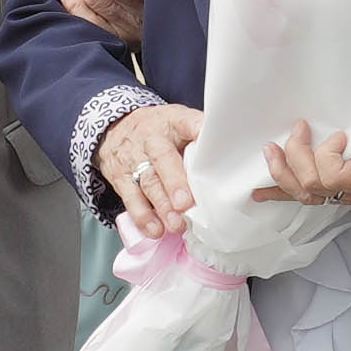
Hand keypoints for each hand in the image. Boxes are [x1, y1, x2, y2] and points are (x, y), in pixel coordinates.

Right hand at [101, 102, 208, 235]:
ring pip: (148, 182)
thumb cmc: (160, 132)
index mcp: (172, 122)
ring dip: (162, 206)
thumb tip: (233, 152)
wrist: (117, 129)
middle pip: (162, 159)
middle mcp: (151, 140)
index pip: (185, 121)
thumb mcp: (179, 122)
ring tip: (176, 224)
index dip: (194, 128)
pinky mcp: (120, 178)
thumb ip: (200, 136)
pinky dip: (143, 216)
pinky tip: (155, 230)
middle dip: (174, 182)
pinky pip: (130, 198)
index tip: (205, 136)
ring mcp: (133, 159)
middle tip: (185, 203)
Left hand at [259, 106, 350, 207]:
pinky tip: (260, 191)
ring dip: (282, 172)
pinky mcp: (338, 188)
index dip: (327, 154)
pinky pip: (306, 194)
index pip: (336, 176)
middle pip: (313, 186)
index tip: (338, 133)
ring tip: (269, 151)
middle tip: (298, 129)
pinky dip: (280, 190)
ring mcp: (346, 193)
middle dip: (298, 157)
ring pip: (304, 193)